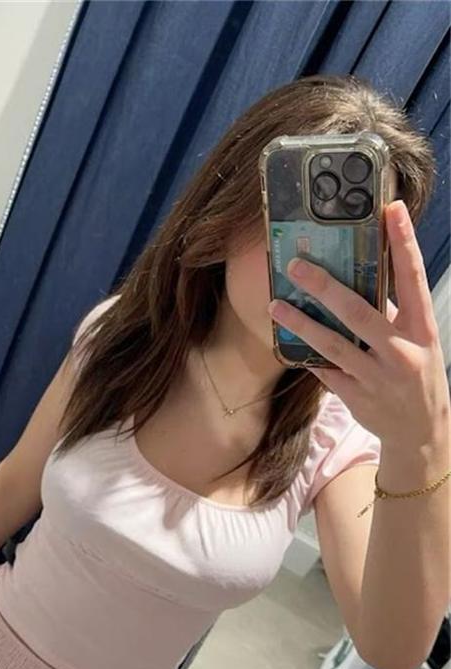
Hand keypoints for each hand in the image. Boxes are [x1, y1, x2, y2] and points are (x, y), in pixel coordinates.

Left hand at [267, 200, 449, 451]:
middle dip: (325, 287)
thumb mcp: (418, 341)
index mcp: (422, 329)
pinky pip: (326, 372)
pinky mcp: (358, 398)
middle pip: (359, 312)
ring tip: (275, 305)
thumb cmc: (417, 373)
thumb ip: (393, 312)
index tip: (391, 209)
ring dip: (301, 323)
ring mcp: (378, 377)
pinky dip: (308, 355)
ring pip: (333, 345)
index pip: (413, 278)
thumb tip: (361, 272)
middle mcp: (402, 352)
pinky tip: (286, 340)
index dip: (404, 243)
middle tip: (296, 265)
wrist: (420, 432)